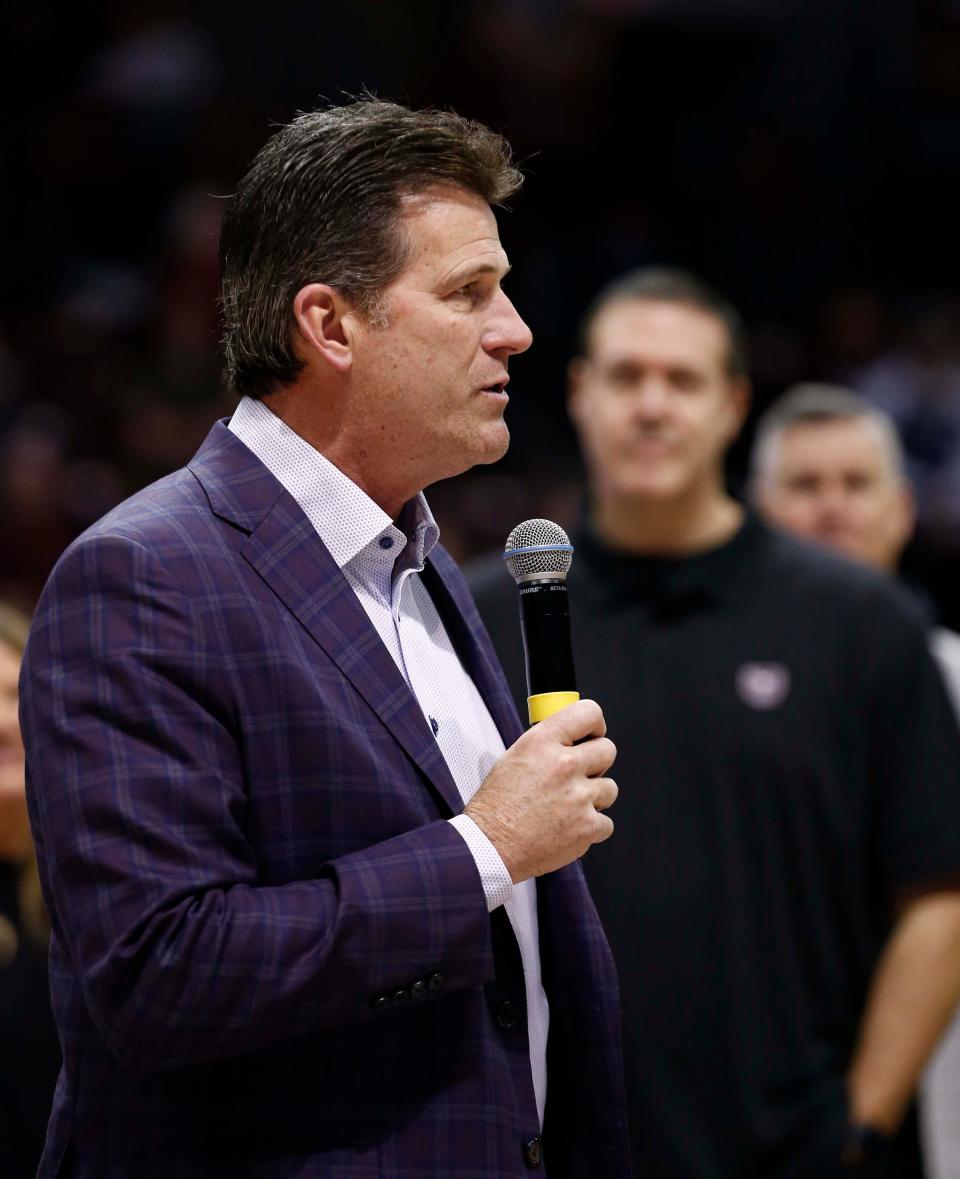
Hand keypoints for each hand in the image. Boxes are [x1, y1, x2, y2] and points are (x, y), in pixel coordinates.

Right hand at [465, 699, 616, 881]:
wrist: (489, 846)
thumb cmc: (495, 806)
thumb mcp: (513, 757)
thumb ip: (546, 744)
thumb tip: (570, 739)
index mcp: (542, 742)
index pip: (589, 713)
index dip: (595, 725)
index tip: (593, 734)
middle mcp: (564, 765)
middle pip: (607, 750)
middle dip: (596, 763)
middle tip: (579, 776)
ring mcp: (579, 796)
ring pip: (610, 788)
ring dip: (594, 798)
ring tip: (567, 807)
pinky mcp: (588, 826)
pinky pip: (606, 822)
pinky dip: (591, 828)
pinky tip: (569, 828)